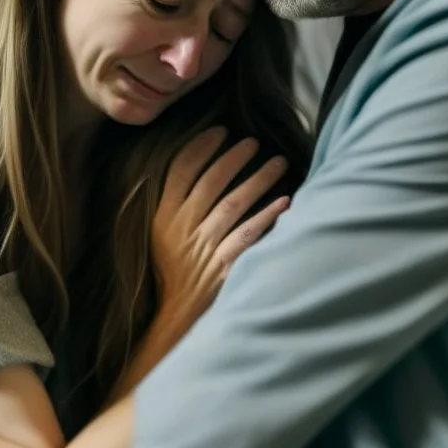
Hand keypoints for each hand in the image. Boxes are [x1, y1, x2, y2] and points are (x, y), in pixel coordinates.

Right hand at [152, 127, 289, 328]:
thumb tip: (203, 165)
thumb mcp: (161, 234)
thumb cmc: (175, 270)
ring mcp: (202, 248)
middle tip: (254, 141)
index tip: (221, 130)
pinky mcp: (222, 268)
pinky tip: (285, 203)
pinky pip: (248, 236)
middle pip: (210, 182)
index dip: (201, 147)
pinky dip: (267, 218)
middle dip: (234, 157)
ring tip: (278, 162)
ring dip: (258, 180)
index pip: (180, 171)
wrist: (176, 317)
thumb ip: (177, 203)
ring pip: (233, 204)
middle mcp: (181, 229)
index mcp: (162, 217)